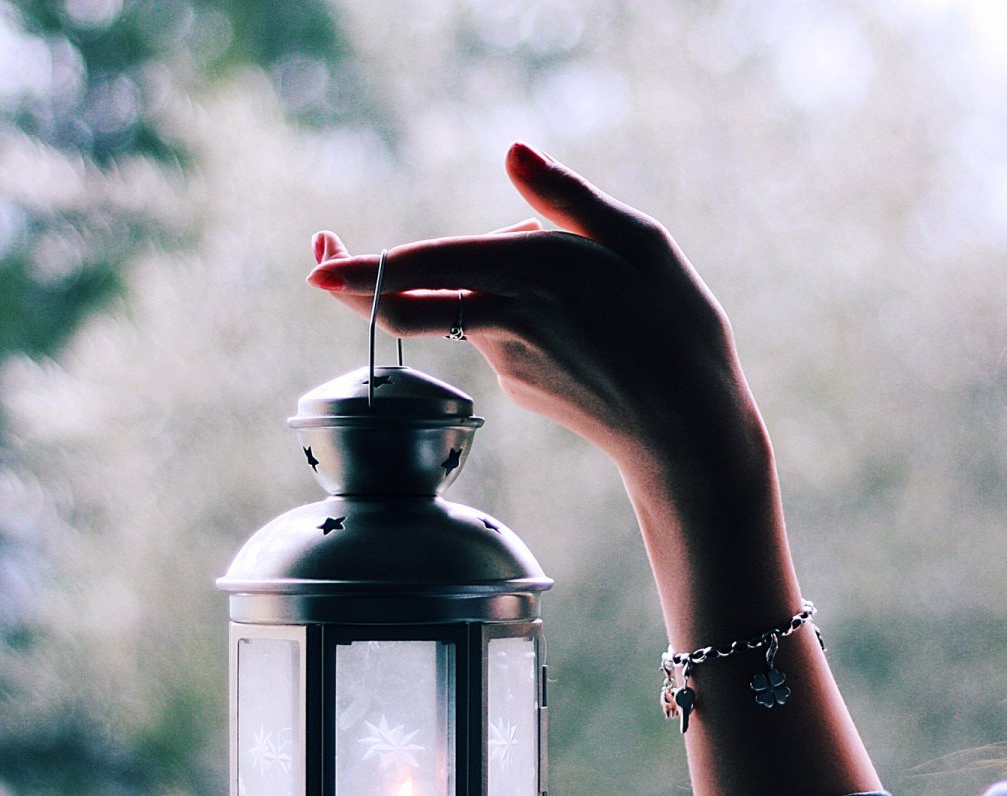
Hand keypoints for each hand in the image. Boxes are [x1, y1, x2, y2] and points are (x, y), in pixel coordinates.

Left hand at [307, 144, 768, 499]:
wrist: (689, 430)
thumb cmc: (676, 325)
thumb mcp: (639, 241)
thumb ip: (566, 198)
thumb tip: (512, 154)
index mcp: (532, 271)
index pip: (427, 266)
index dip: (366, 267)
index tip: (317, 264)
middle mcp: (506, 318)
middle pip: (407, 307)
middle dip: (356, 287)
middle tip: (319, 264)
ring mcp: (505, 361)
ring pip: (470, 305)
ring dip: (487, 284)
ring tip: (587, 289)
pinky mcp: (517, 387)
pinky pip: (500, 332)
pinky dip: (518, 315)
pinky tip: (584, 327)